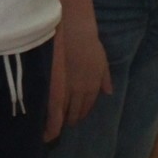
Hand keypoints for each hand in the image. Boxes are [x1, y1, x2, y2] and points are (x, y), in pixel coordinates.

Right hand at [46, 10, 110, 139]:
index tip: (78, 116)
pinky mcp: (54, 83)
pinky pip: (53, 103)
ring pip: (65, 109)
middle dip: (72, 118)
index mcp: (93, 85)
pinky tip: (48, 118)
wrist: (75, 33)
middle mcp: (81, 90)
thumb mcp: (103, 62)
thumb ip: (105, 79)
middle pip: (76, 110)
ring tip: (57, 124)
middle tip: (67, 123)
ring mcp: (67, 87)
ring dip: (62, 118)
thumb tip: (108, 92)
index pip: (88, 105)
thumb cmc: (89, 44)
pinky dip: (51, 113)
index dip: (83, 112)